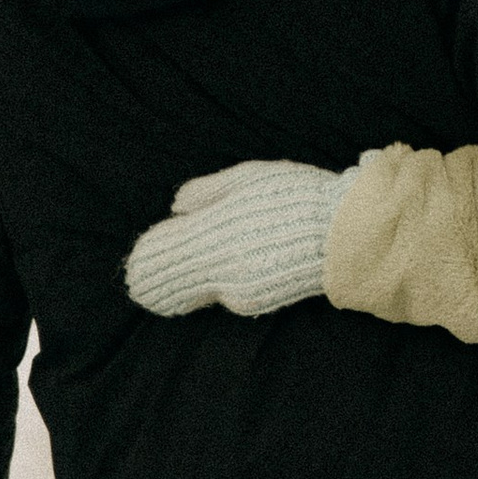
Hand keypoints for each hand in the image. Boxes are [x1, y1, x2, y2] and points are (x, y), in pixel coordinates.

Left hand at [125, 159, 352, 318]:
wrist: (344, 233)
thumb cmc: (297, 195)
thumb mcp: (250, 178)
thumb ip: (208, 192)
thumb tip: (177, 205)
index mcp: (218, 230)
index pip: (169, 247)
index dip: (148, 255)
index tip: (133, 262)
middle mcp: (224, 265)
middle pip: (174, 279)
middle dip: (153, 284)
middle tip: (135, 287)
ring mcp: (239, 287)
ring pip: (195, 292)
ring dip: (173, 294)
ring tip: (152, 298)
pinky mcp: (256, 300)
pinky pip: (220, 297)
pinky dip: (205, 292)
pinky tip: (197, 290)